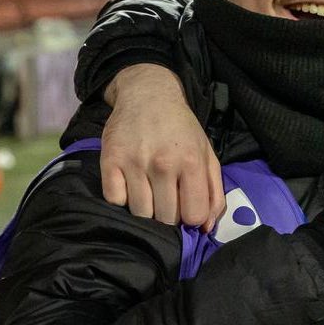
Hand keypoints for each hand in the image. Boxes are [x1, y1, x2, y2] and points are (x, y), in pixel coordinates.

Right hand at [101, 64, 225, 230]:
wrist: (148, 96)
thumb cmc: (182, 129)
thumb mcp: (207, 154)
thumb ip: (214, 192)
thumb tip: (207, 228)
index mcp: (192, 162)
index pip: (194, 215)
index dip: (192, 218)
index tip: (187, 208)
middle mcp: (163, 164)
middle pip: (166, 218)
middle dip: (169, 216)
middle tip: (168, 199)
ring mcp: (134, 163)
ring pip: (140, 213)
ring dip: (147, 210)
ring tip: (150, 192)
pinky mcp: (109, 161)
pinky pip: (115, 200)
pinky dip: (123, 199)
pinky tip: (131, 185)